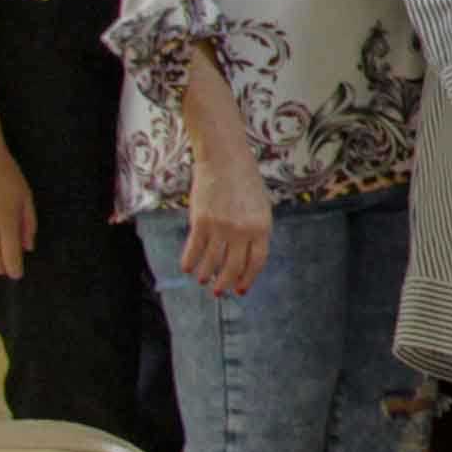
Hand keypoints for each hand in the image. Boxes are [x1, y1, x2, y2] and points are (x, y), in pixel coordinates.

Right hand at [180, 137, 274, 300]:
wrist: (225, 159)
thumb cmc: (245, 181)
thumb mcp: (260, 206)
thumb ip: (256, 230)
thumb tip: (244, 257)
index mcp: (263, 227)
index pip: (257, 262)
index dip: (248, 278)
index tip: (241, 289)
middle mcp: (243, 231)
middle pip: (234, 267)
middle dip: (225, 283)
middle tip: (218, 291)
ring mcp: (221, 227)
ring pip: (211, 262)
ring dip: (206, 275)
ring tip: (202, 280)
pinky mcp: (201, 222)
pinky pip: (193, 250)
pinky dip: (189, 262)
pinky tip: (188, 269)